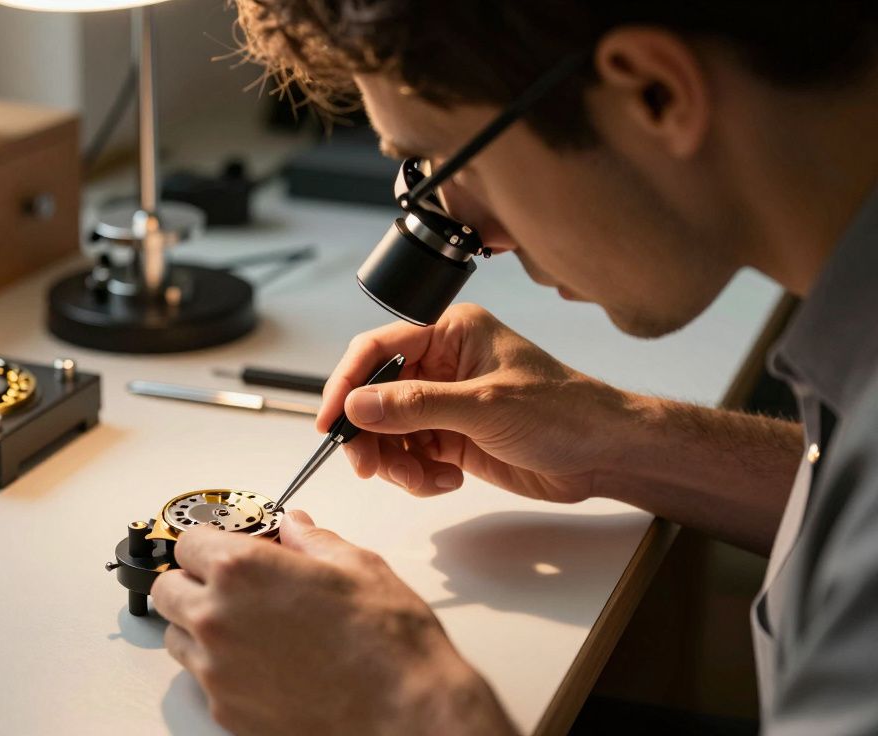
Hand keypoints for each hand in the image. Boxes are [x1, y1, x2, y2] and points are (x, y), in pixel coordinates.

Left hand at [151, 510, 515, 735]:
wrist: (406, 715)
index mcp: (242, 570)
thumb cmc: (388, 645)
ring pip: (177, 636)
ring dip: (199, 625)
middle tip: (229, 584)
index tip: (223, 547)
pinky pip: (201, 679)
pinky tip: (261, 663)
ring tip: (247, 626)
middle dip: (194, 581)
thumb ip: (312, 541)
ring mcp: (217, 670)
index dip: (210, 542)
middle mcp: (218, 618)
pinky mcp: (225, 710)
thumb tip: (296, 528)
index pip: (187, 542)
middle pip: (168, 589)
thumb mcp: (356, 566)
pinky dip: (219, 668)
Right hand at [319, 304, 636, 502]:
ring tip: (422, 478)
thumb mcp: (485, 406)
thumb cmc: (564, 412)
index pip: (377, 349)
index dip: (346, 384)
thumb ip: (416, 405)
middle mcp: (441, 364)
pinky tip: (446, 480)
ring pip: (387, 432)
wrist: (605, 455)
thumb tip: (358, 406)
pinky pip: (409, 456)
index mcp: (449, 333)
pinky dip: (416, 475)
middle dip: (369, 435)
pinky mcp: (450, 438)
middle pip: (374, 396)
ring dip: (394, 461)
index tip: (329, 421)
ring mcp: (443, 403)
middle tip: (369, 466)